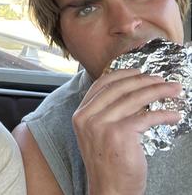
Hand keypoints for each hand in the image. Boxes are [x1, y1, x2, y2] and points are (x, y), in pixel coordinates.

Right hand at [72, 69, 181, 194]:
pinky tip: (173, 116)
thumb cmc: (107, 164)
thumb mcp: (97, 134)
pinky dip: (164, 114)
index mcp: (80, 115)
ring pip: (134, 99)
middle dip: (145, 81)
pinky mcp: (119, 134)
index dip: (122, 75)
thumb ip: (106, 113)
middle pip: (119, 88)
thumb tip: (131, 93)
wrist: (109, 189)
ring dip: (158, 92)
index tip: (139, 72)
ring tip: (173, 91)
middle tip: (163, 80)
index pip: (101, 85)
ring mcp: (102, 125)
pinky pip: (146, 117)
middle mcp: (87, 118)